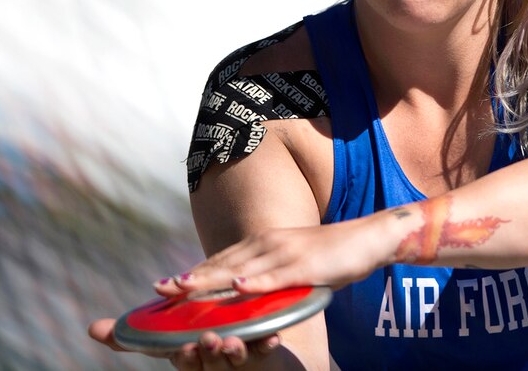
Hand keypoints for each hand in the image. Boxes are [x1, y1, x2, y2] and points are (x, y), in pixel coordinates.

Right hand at [88, 317, 281, 368]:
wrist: (245, 356)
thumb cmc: (195, 346)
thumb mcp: (164, 339)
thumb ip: (131, 338)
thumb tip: (90, 330)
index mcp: (189, 357)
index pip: (183, 359)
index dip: (184, 355)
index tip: (184, 347)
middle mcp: (213, 362)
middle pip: (209, 359)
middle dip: (208, 351)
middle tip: (209, 339)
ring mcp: (238, 360)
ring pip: (236, 358)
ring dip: (235, 350)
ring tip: (235, 340)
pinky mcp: (263, 353)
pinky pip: (266, 350)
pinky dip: (268, 343)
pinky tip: (274, 336)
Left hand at [157, 215, 388, 295]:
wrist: (367, 238)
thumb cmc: (329, 255)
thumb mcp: (291, 262)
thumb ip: (265, 273)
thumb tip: (240, 288)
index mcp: (263, 244)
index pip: (221, 261)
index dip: (192, 274)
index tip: (164, 286)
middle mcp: (268, 245)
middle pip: (223, 264)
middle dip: (190, 278)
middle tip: (159, 288)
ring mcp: (286, 254)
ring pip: (241, 269)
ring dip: (211, 280)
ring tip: (183, 288)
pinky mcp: (305, 266)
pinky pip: (276, 277)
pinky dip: (256, 283)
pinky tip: (238, 288)